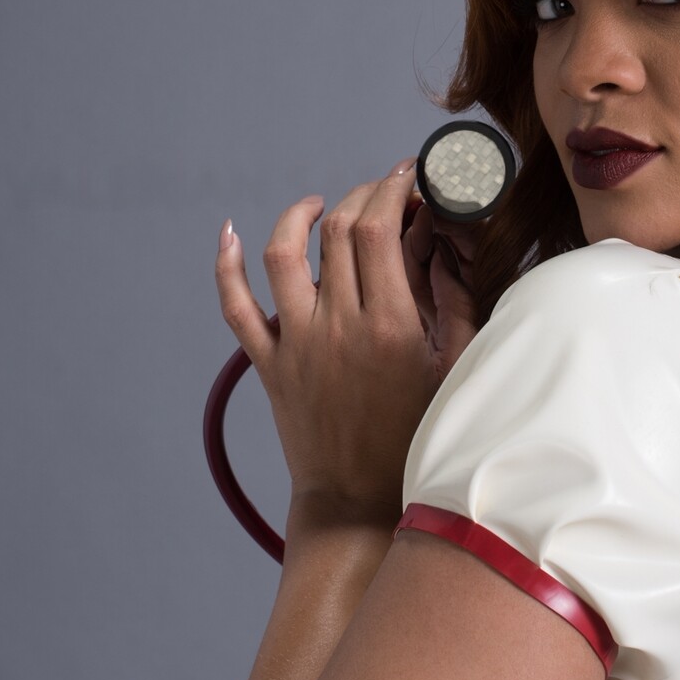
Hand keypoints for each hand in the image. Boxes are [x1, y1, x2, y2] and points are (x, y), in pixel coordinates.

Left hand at [214, 160, 478, 532]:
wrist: (359, 501)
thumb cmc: (416, 439)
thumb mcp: (454, 370)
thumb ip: (453, 304)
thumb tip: (444, 245)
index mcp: (389, 327)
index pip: (378, 229)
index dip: (390, 190)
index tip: (405, 178)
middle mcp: (337, 328)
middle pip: (338, 231)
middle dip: (360, 196)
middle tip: (380, 193)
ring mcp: (297, 344)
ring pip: (282, 254)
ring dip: (298, 216)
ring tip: (318, 205)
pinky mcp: (268, 364)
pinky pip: (235, 307)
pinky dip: (226, 267)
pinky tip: (230, 234)